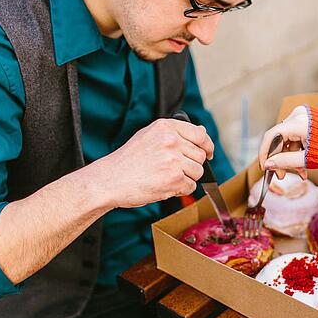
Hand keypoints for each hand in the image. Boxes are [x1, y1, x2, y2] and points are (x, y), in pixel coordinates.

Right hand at [96, 118, 213, 207]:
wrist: (109, 180)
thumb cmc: (128, 161)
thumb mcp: (149, 137)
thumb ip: (176, 133)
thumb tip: (202, 130)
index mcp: (165, 127)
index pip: (200, 134)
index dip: (207, 146)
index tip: (208, 153)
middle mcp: (171, 141)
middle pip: (200, 156)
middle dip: (191, 165)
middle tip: (172, 170)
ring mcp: (173, 160)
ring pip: (198, 172)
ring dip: (186, 178)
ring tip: (165, 177)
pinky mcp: (173, 179)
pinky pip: (191, 186)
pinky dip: (180, 190)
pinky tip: (164, 186)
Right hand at [258, 105, 308, 178]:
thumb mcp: (307, 159)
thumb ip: (285, 162)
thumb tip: (267, 165)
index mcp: (297, 122)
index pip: (271, 136)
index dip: (265, 153)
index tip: (264, 167)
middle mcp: (298, 115)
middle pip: (280, 139)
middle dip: (281, 159)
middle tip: (282, 175)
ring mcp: (304, 116)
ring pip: (288, 139)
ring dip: (291, 157)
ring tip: (301, 173)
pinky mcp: (310, 120)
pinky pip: (297, 136)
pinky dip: (299, 150)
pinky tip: (304, 165)